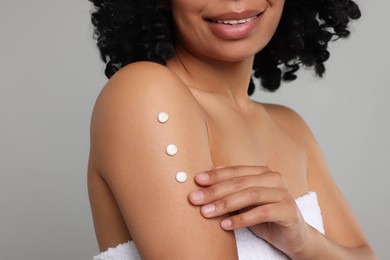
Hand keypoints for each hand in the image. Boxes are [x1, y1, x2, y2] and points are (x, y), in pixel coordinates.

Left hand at [188, 166, 311, 256]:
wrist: (294, 237)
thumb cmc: (265, 217)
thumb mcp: (244, 202)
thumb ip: (229, 190)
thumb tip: (202, 179)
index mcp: (262, 172)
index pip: (235, 171)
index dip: (215, 175)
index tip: (196, 180)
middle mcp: (274, 178)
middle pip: (240, 182)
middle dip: (215, 190)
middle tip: (195, 198)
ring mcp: (283, 193)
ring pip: (250, 195)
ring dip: (225, 204)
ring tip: (206, 212)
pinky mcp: (288, 210)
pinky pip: (262, 213)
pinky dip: (242, 219)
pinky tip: (225, 225)